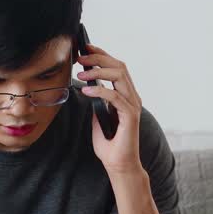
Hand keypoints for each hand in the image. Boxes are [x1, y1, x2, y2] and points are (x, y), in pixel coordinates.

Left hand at [78, 42, 144, 175]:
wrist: (118, 165)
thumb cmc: (110, 145)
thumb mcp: (98, 119)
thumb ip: (97, 104)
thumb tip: (89, 89)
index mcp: (126, 95)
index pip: (117, 68)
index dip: (102, 55)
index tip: (86, 48)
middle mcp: (132, 97)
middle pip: (119, 66)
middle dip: (99, 58)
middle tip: (80, 57)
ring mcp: (133, 105)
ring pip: (120, 76)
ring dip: (98, 71)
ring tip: (80, 73)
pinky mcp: (130, 116)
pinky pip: (114, 96)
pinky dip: (99, 90)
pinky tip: (86, 90)